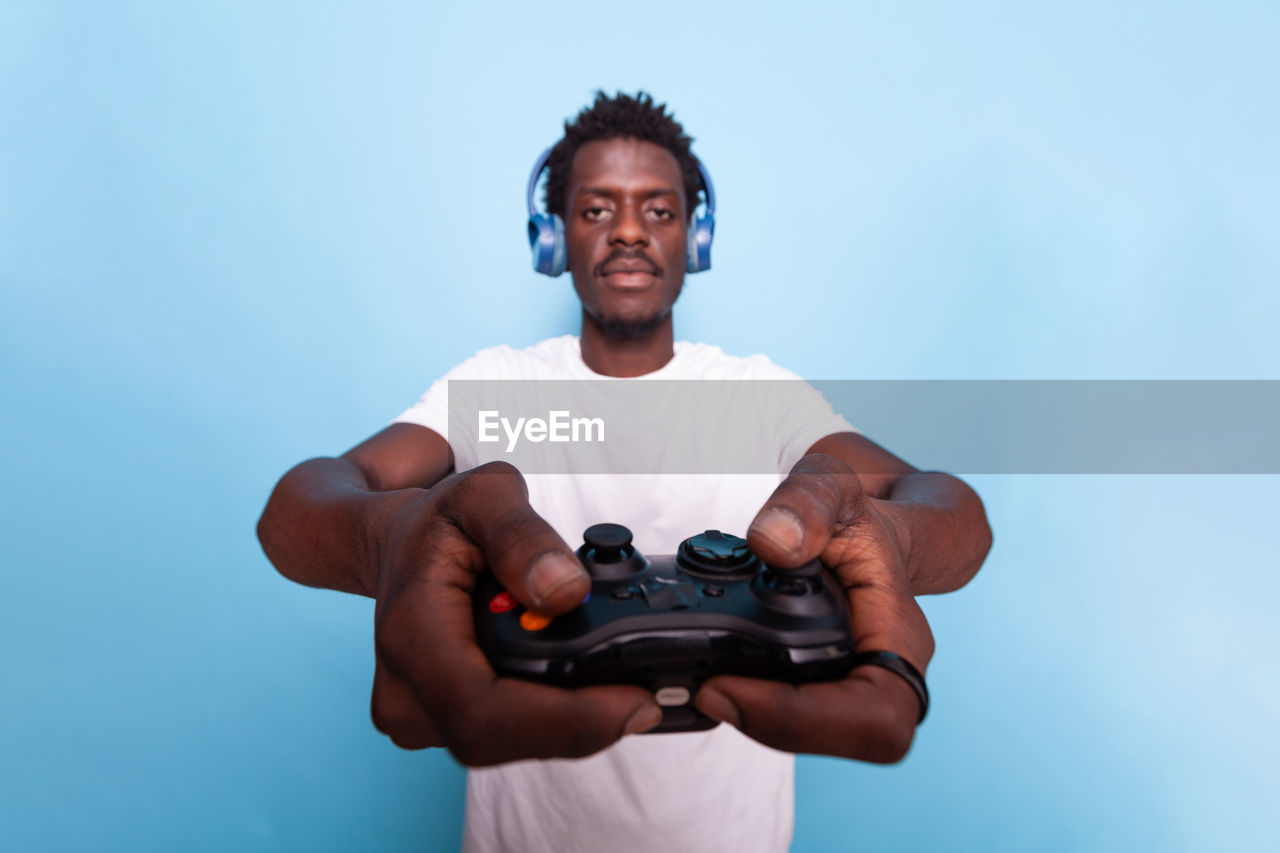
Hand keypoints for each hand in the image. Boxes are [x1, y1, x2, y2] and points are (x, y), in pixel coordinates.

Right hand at [369, 461, 663, 765]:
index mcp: (412, 632)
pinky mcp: (444, 724)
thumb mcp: (482, 495)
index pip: (484, 709)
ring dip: (571, 722)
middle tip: (645, 689)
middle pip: (504, 738)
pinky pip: (508, 737)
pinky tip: (586, 685)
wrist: (399, 545)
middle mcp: (407, 690)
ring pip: (510, 745)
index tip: (633, 702)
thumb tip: (564, 591)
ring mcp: (422, 715)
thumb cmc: (439, 523)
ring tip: (617, 677)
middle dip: (583, 723)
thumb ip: (522, 535)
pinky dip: (554, 717)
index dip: (564, 721)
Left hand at [693, 453, 935, 762]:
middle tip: (704, 688)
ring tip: (702, 682)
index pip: (877, 715)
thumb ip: (807, 503)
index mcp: (901, 634)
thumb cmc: (857, 512)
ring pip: (814, 734)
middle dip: (770, 723)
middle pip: (844, 736)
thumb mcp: (833, 486)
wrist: (862, 526)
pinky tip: (712, 676)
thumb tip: (774, 543)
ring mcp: (852, 685)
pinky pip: (793, 716)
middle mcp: (882, 672)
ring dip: (755, 718)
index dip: (805, 719)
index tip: (730, 687)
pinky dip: (751, 703)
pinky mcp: (820, 688)